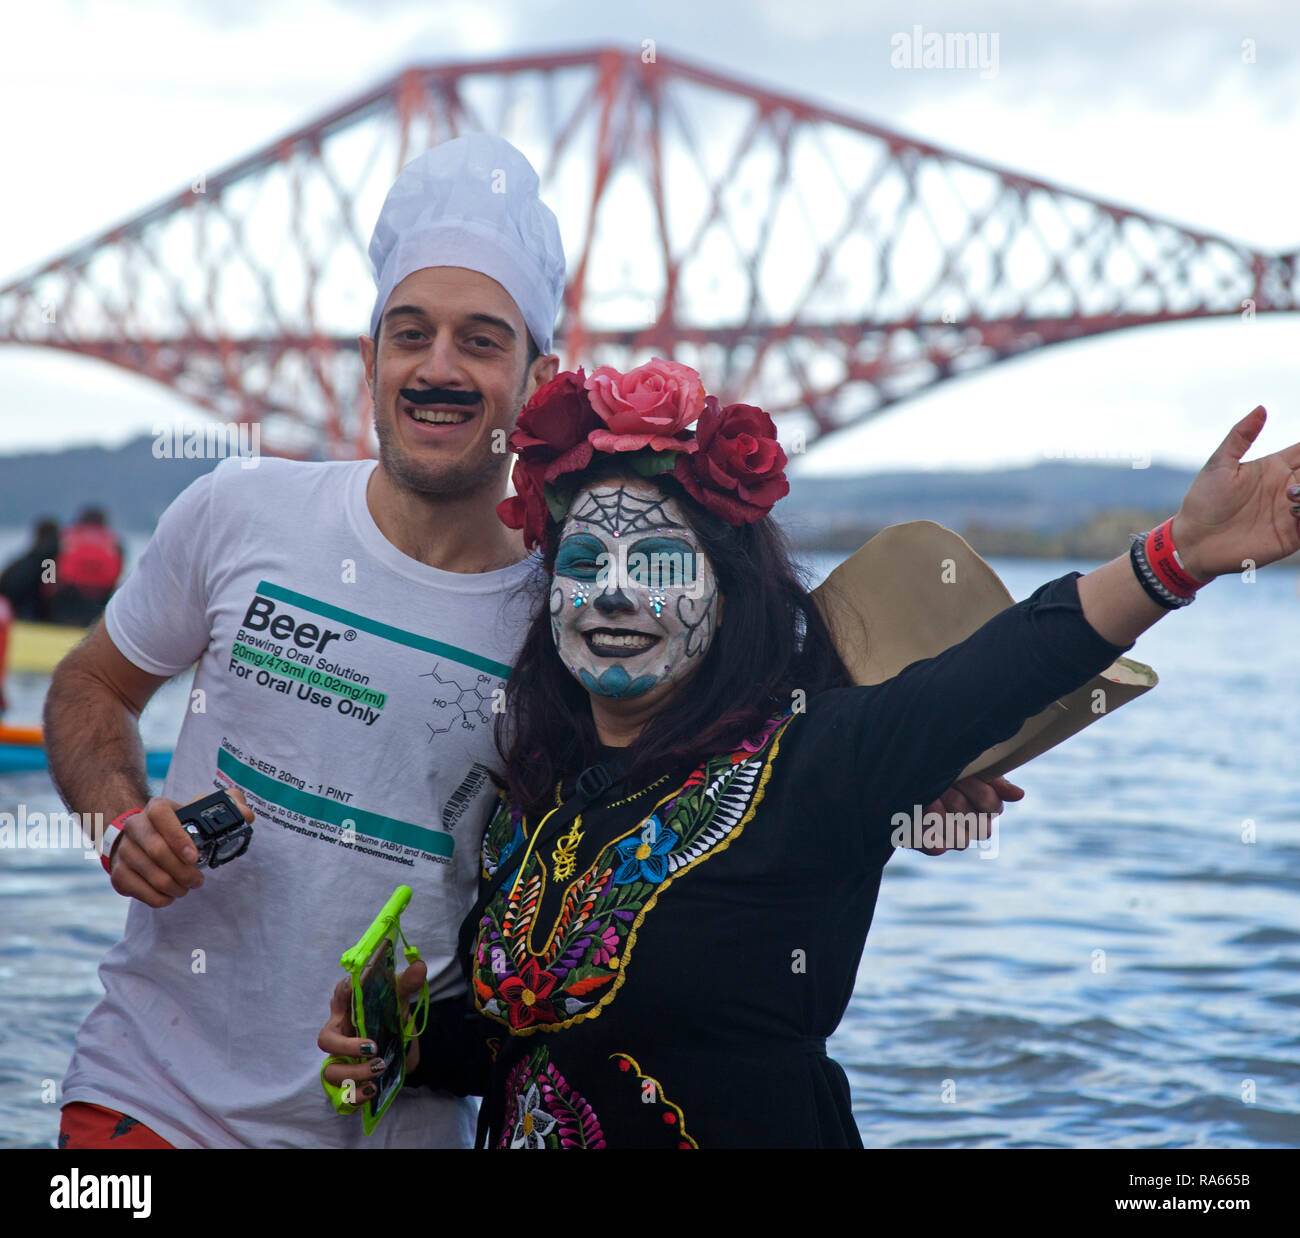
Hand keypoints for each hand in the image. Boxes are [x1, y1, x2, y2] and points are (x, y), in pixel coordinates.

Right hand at [107, 789, 253, 906]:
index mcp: (156, 808)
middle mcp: (135, 826)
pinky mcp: (118, 872)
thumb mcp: (203, 811)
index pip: (160, 814)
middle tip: (199, 881)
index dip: (177, 836)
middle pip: (157, 851)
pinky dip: (159, 898)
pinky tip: (170, 895)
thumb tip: (247, 815)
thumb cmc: (181, 825)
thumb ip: (230, 805)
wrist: (144, 839)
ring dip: (174, 887)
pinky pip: (139, 891)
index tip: (195, 857)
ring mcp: (124, 850)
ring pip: (150, 874)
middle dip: (183, 871)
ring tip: (187, 888)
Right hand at [319, 960, 426, 1107]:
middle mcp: (339, 1032)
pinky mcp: (346, 1081)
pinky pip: (340, 1094)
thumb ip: (407, 983)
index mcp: (347, 1006)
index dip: (342, 994)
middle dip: (346, 1046)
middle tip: (372, 1047)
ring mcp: (339, 1058)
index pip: (338, 996)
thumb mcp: (399, 998)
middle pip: (326, 1040)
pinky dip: (355, 1094)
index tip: (352, 991)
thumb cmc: (391, 1013)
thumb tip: (420, 966)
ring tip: (379, 1068)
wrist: (402, 1043)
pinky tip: (372, 1089)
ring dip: (355, 1073)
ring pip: (331, 1070)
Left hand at [913, 775, 1023, 854]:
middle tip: (942, 786)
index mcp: (982, 803)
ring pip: (961, 840)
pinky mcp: (926, 843)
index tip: (962, 776)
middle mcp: (970, 824)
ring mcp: (949, 837)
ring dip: (941, 815)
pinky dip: (926, 829)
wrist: (895, 771)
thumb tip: (1019, 795)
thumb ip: (992, 780)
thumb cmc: (935, 766)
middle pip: (980, 827)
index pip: (993, 807)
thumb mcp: (965, 765)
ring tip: (926, 797)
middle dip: (958, 802)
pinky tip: (916, 812)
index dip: (979, 794)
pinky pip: (936, 847)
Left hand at [1171, 406, 1299, 581]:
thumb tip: (1261, 408)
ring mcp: (1293, 511)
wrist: (1193, 542)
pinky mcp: (1293, 535)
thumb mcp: (1219, 465)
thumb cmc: (1203, 502)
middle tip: (1297, 482)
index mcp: (1275, 467)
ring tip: (1294, 494)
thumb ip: (1240, 436)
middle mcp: (1289, 487)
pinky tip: (1297, 509)